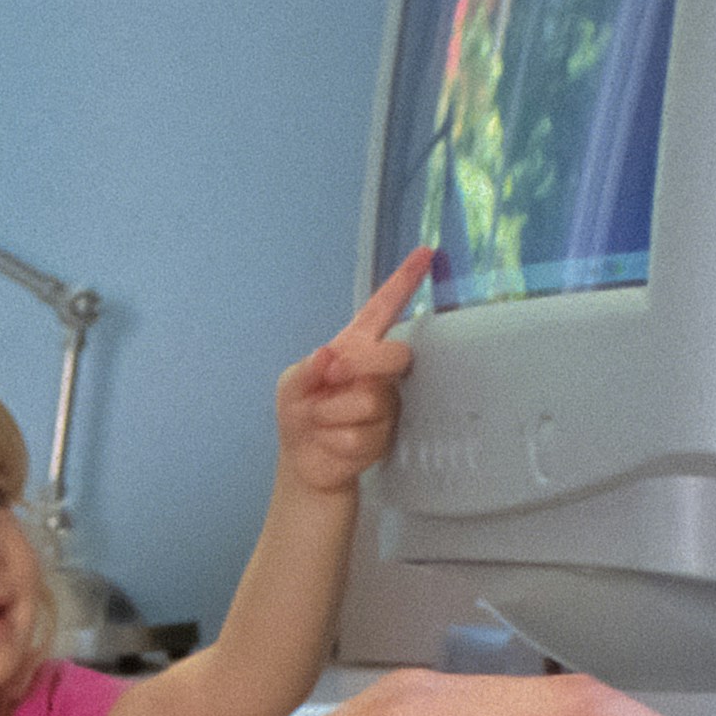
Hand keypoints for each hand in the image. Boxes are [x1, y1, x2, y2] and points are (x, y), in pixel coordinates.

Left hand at [272, 243, 437, 506]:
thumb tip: (327, 356)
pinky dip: (330, 440)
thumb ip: (304, 370)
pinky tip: (328, 441)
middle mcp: (378, 370)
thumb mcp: (290, 385)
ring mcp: (387, 403)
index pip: (382, 308)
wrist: (305, 462)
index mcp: (356, 345)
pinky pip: (358, 436)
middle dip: (362, 365)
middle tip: (330, 377)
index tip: (426, 253)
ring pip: (370, 402)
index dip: (404, 281)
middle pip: (395, 355)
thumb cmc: (300, 411)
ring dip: (330, 414)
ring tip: (319, 421)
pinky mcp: (385, 435)